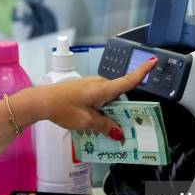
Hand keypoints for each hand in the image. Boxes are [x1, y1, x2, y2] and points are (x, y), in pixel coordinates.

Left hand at [28, 57, 156, 139]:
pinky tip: (93, 122)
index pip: (128, 80)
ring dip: (110, 111)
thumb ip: (105, 126)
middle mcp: (99, 84)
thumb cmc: (63, 108)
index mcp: (103, 88)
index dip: (142, 71)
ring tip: (105, 129)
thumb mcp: (86, 121)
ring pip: (108, 98)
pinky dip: (101, 109)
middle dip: (123, 109)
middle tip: (123, 128)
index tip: (154, 60)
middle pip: (119, 94)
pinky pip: (98, 98)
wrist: (40, 101)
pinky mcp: (83, 89)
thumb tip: (119, 133)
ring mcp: (90, 85)